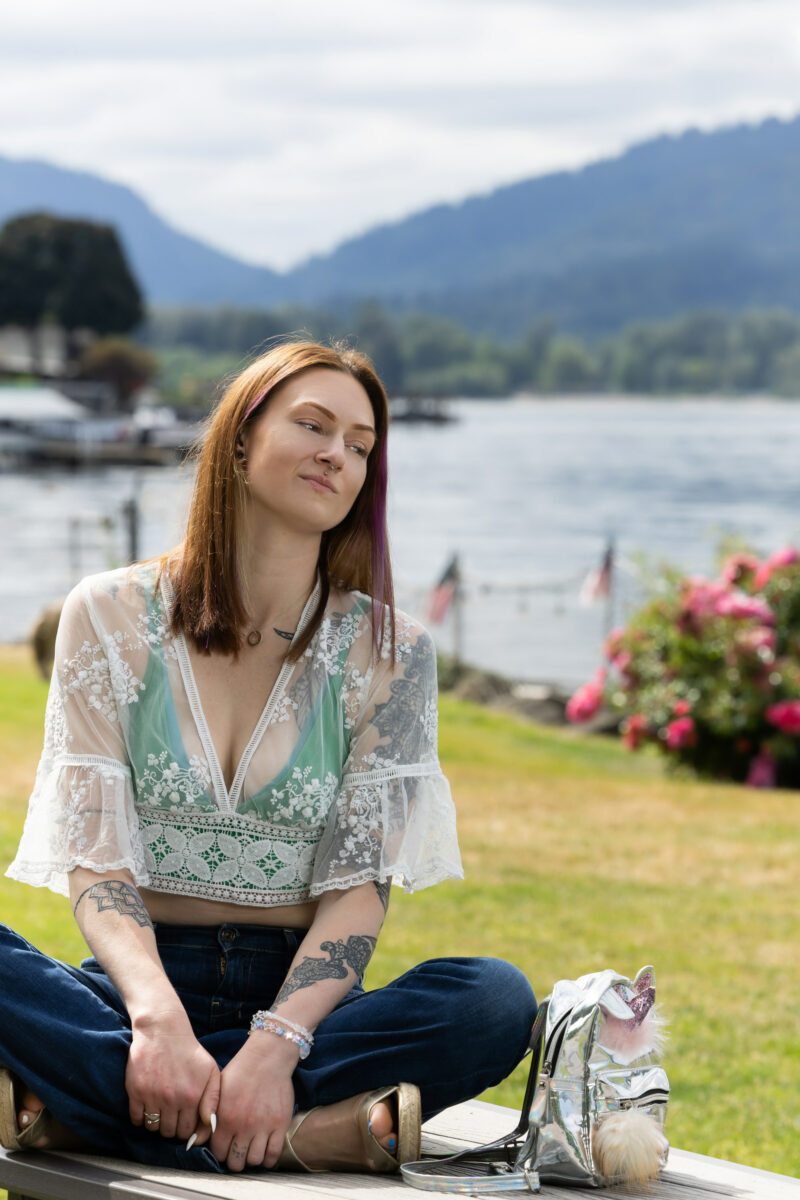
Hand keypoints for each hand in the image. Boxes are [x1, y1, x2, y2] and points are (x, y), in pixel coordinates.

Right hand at [126, 1011, 220, 1141]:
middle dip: (171, 1128)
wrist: (163, 1031)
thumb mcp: (210, 1071)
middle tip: (171, 1116)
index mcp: (192, 1097)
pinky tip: (147, 1107)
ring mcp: (152, 1096)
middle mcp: (172, 1099)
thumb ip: (213, 1100)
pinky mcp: (136, 1091)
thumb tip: (210, 1126)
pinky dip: (140, 1118)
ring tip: (160, 1111)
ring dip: (156, 1123)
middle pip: (169, 1133)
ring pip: (152, 1127)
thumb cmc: (189, 1052)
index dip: (185, 1129)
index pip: (187, 1132)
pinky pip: (136, 1119)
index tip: (183, 1121)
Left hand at [208, 1034, 297, 1170]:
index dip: (221, 1152)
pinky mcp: (280, 1124)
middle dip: (235, 1159)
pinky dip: (269, 1159)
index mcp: (225, 1118)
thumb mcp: (218, 1091)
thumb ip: (207, 1116)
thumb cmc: (241, 1072)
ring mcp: (263, 1126)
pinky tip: (265, 1151)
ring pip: (254, 1160)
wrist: (267, 1057)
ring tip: (251, 1149)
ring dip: (251, 1158)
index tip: (226, 1147)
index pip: (219, 1153)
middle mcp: (243, 1126)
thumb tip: (194, 1141)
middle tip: (238, 1151)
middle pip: (236, 1162)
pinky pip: (273, 1154)